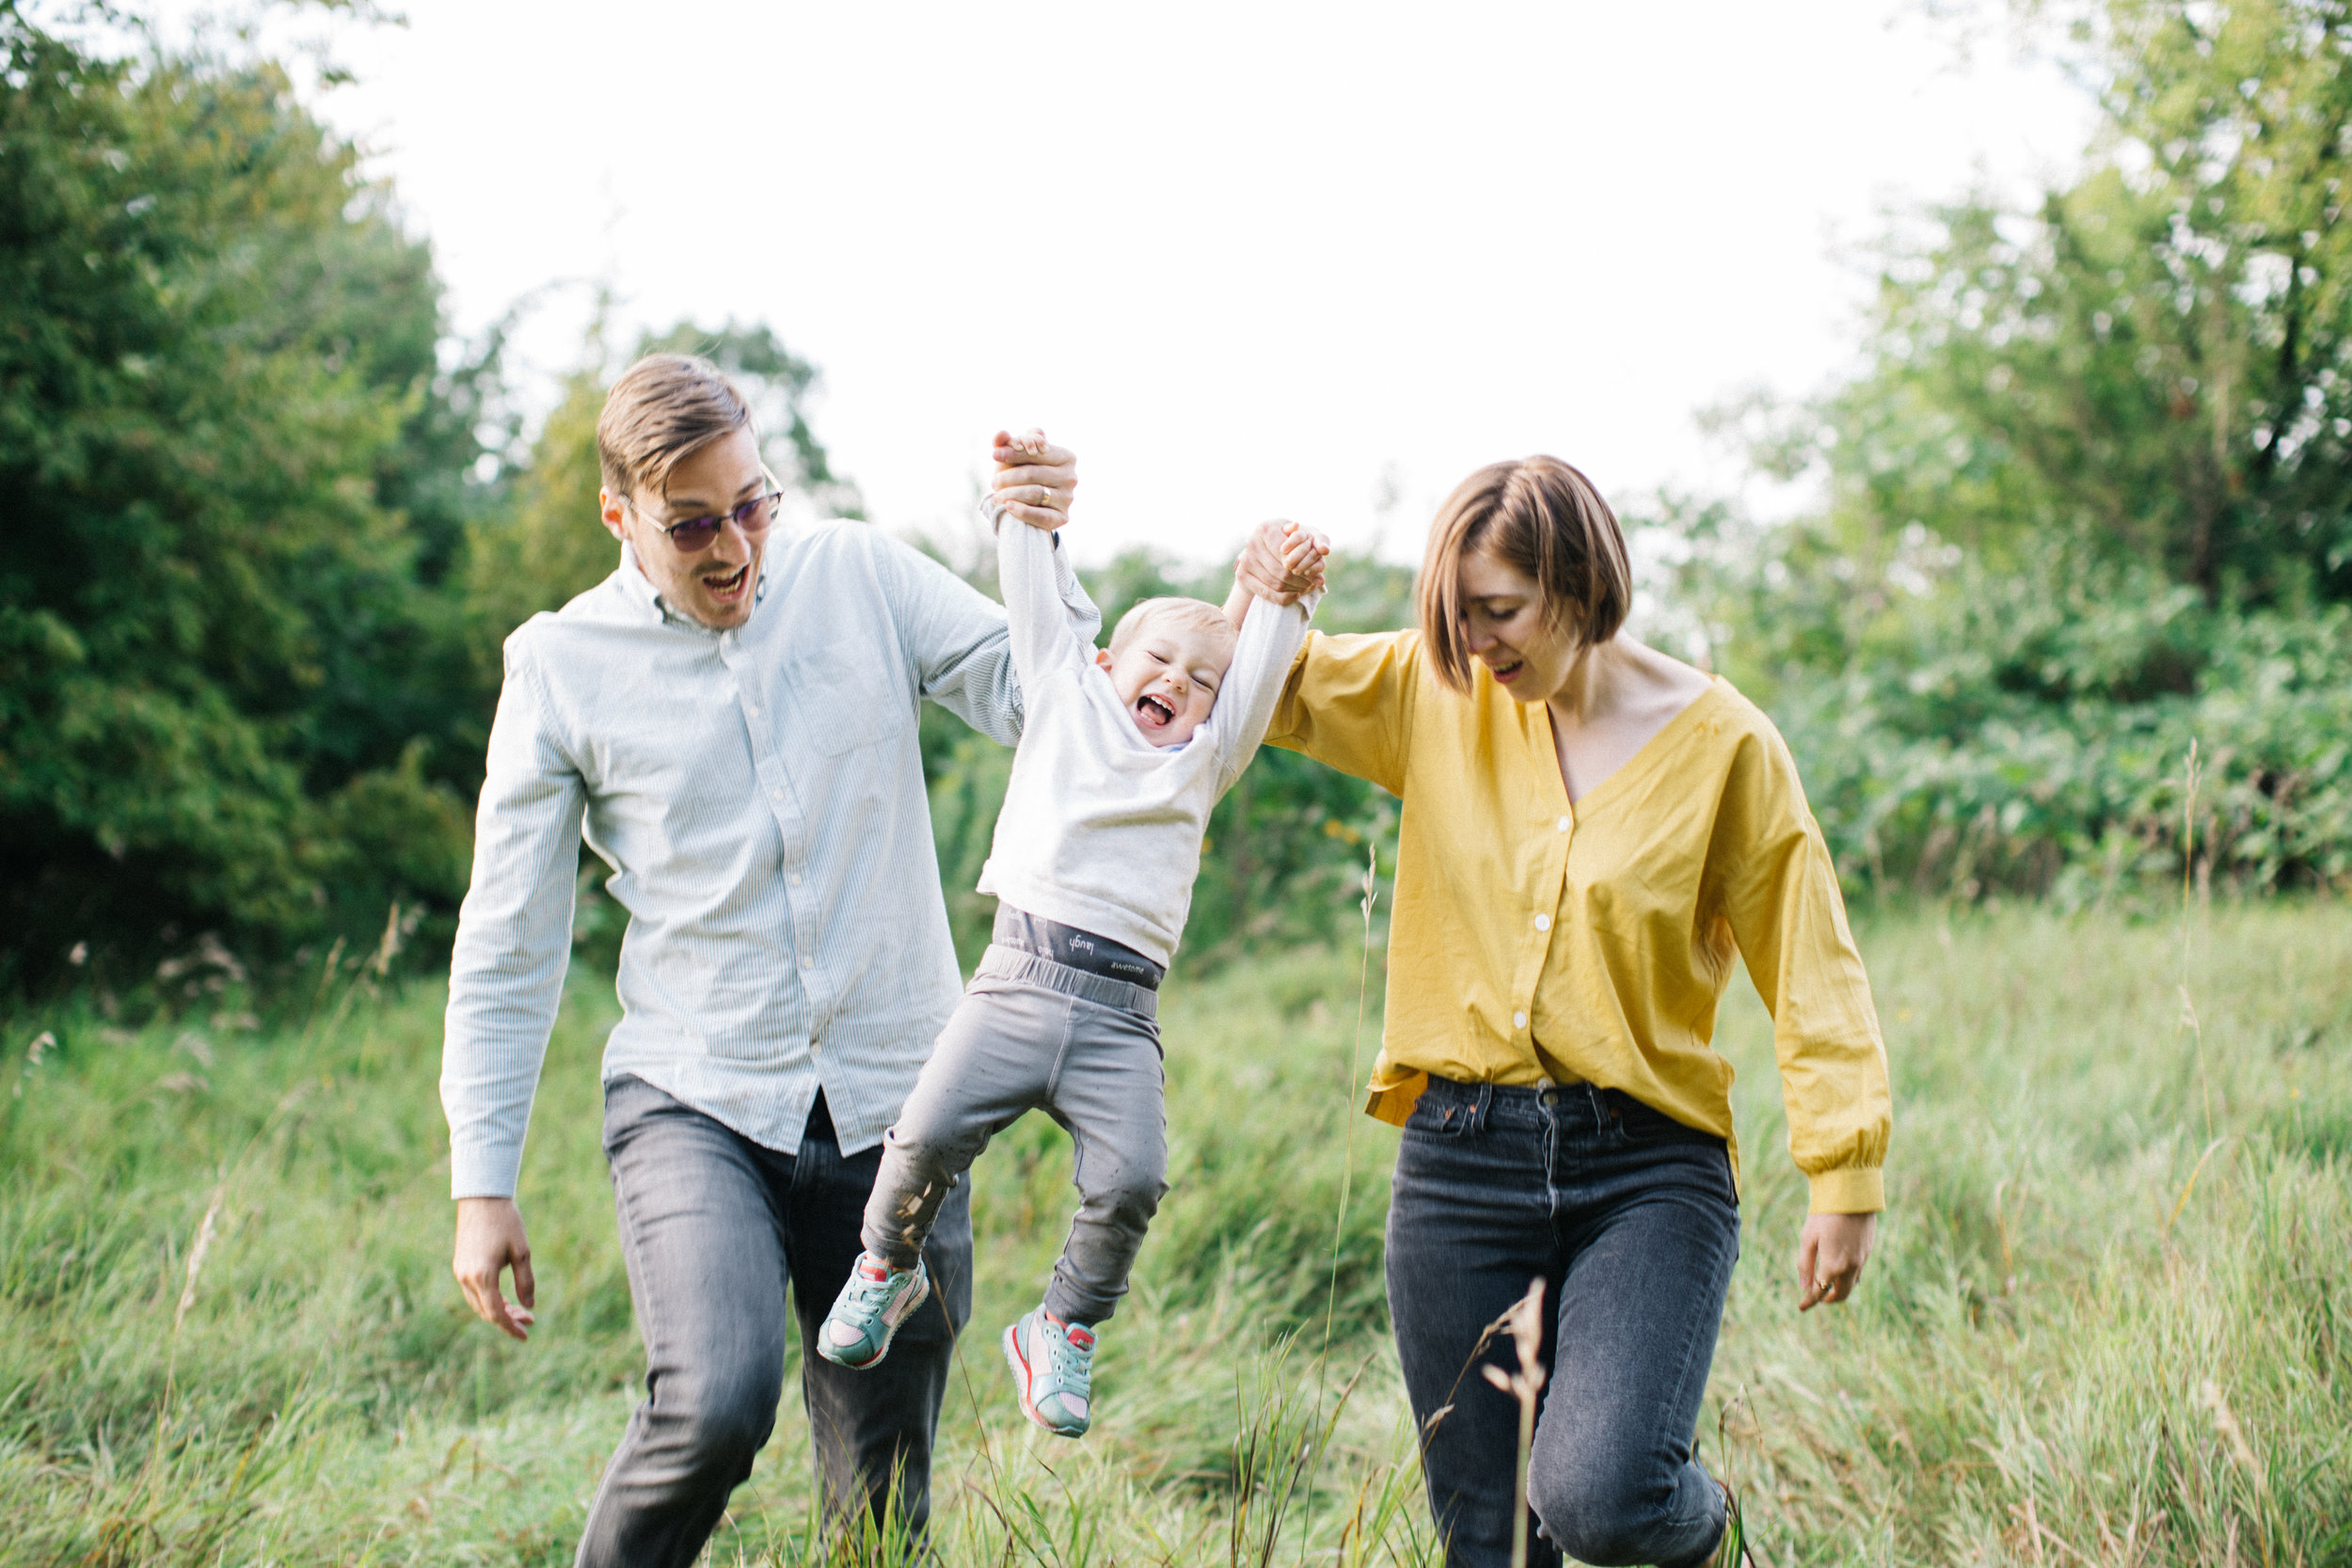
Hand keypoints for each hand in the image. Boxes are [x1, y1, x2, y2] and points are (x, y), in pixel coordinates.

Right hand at [454, 1196, 536, 1340]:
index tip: (526, 1335)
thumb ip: (525, 1281)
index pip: (496, 1313)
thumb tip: (529, 1307)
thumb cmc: (506, 1222)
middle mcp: (466, 1277)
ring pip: (477, 1303)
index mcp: (482, 1276)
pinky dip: (488, 1299)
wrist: (482, 1197)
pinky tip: (503, 1299)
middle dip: (507, 1320)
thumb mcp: (522, 1252)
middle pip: (486, 1312)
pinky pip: (472, 1292)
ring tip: (519, 1311)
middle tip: (529, 1320)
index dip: (511, 1327)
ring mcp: (460, 1271)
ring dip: (497, 1311)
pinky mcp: (459, 1264)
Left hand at [991, 428, 1075, 531]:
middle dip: (1008, 477)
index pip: (1037, 452)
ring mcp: (1068, 498)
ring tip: (996, 496)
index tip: (995, 455)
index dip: (1014, 452)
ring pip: (1034, 494)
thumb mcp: (1015, 457)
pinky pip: (1041, 515)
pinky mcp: (1062, 518)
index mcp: (1066, 457)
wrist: (1029, 504)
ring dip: (1010, 494)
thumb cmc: (1022, 473)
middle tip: (994, 482)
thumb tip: (1001, 434)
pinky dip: (1022, 511)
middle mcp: (1071, 477)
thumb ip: (1006, 443)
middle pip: (1033, 473)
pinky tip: (1008, 506)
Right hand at [1235, 520, 1331, 605]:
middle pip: (1282, 570)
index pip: (1288, 553)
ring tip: (1306, 588)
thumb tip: (1324, 550)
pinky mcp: (1242, 575)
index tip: (1315, 571)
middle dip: (1301, 580)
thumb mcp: (1305, 534)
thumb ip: (1318, 538)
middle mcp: (1252, 542)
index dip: (1303, 564)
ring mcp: (1245, 559)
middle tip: (1313, 583)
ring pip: (1276, 583)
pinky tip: (1295, 594)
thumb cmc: (1290, 539)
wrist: (1263, 547)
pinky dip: (1284, 597)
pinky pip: (1266, 593)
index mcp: (1266, 528)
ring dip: (1295, 589)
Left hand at [1796, 1211, 1875, 1310]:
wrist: (1851, 1193)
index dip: (1809, 1301)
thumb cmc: (1824, 1213)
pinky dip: (1848, 1278)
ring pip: (1851, 1285)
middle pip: (1840, 1294)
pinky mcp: (1868, 1250)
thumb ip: (1805, 1264)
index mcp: (1833, 1265)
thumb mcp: (1808, 1237)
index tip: (1801, 1307)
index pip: (1819, 1291)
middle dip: (1827, 1299)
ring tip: (1827, 1287)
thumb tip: (1804, 1287)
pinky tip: (1841, 1274)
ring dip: (1839, 1290)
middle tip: (1816, 1299)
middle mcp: (1851, 1266)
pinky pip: (1858, 1272)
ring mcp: (1862, 1259)